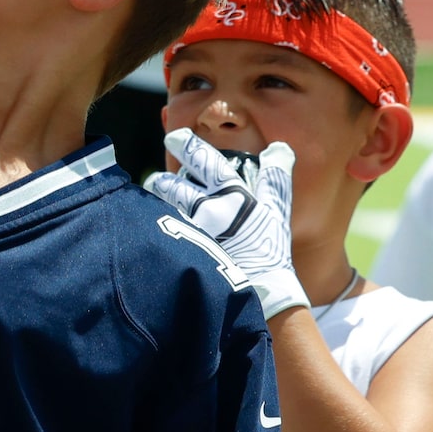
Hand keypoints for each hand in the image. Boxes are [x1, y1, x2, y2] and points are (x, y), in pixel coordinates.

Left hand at [147, 130, 309, 319]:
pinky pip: (162, 231)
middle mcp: (209, 211)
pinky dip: (156, 225)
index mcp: (233, 196)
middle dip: (163, 181)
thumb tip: (279, 148)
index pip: (206, 161)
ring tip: (154, 201)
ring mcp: (194, 232)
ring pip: (164, 206)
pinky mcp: (183, 252)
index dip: (188, 145)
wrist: (264, 295)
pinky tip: (153, 228)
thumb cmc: (271, 250)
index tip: (173, 136)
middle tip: (158, 180)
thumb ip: (276, 177)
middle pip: (174, 185)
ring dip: (158, 200)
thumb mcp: (277, 211)